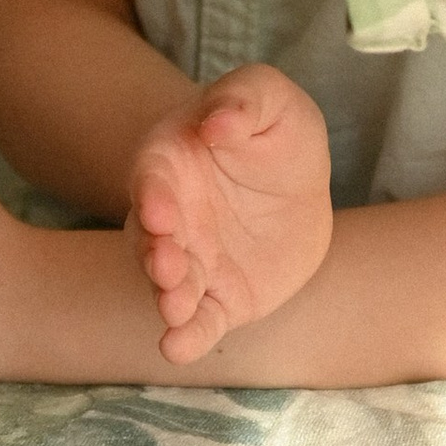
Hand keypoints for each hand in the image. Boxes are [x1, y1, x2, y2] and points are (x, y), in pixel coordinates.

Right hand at [129, 63, 334, 364]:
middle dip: (156, 256)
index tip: (159, 213)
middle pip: (150, 240)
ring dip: (167, 298)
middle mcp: (171, 218)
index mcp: (170, 163)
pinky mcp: (219, 297)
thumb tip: (219, 122)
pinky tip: (178, 348)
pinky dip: (187, 336)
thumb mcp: (268, 97)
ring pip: (169, 285)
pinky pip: (199, 321)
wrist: (295, 182)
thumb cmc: (271, 128)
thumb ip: (243, 99)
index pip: (153, 180)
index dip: (153, 196)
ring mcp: (192, 261)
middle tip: (167, 268)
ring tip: (174, 309)